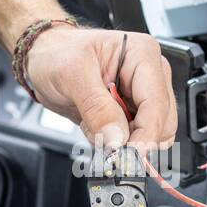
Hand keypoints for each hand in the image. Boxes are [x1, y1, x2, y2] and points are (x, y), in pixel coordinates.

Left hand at [24, 26, 177, 150]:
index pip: (157, 102)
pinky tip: (96, 128)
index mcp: (142, 55)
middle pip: (162, 123)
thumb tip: (117, 138)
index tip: (130, 153)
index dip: (146, 132)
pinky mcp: (131, 113)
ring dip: (123, 143)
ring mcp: (141, 96)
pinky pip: (134, 140)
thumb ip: (97, 107)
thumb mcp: (72, 74)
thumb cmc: (57, 53)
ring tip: (95, 128)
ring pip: (151, 135)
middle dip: (135, 140)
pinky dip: (115, 143)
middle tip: (107, 146)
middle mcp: (149, 75)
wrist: (44, 59)